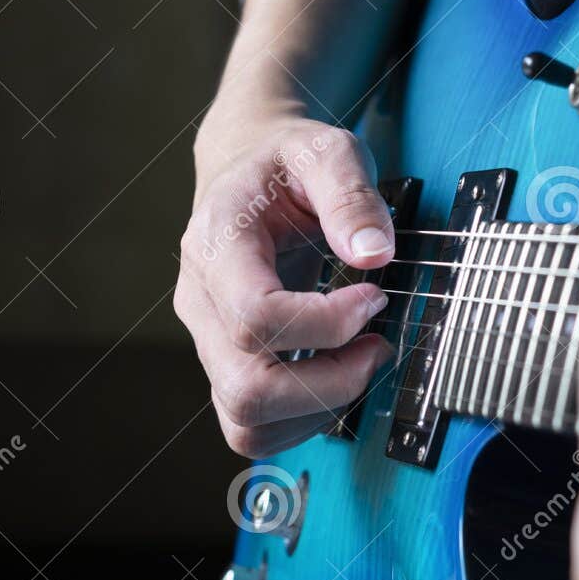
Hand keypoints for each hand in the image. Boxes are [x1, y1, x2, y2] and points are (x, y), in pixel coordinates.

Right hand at [177, 113, 394, 457]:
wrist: (248, 171)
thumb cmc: (286, 164)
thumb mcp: (325, 150)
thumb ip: (350, 195)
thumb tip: (375, 255)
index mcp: (217, 245)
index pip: (256, 318)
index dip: (327, 325)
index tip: (372, 297)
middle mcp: (200, 302)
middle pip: (247, 388)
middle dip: (330, 382)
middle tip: (378, 345)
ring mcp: (208, 341)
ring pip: (246, 421)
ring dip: (319, 408)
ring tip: (362, 362)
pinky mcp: (226, 366)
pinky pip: (252, 428)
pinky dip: (304, 420)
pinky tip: (339, 378)